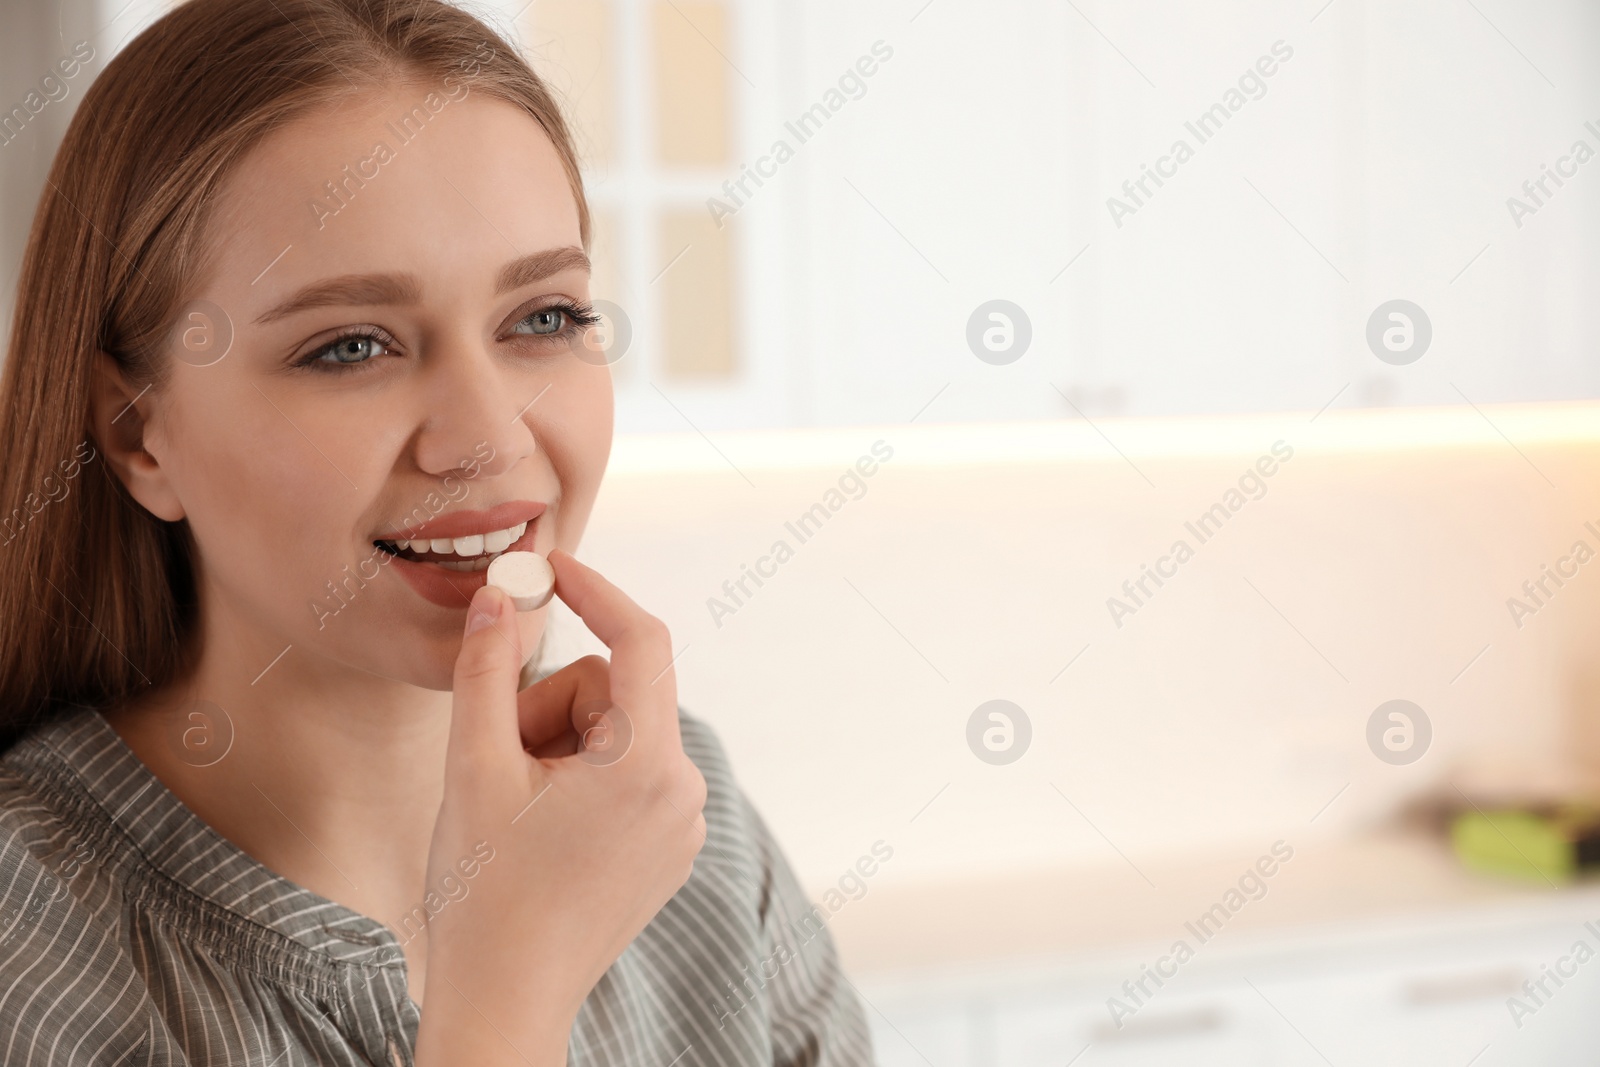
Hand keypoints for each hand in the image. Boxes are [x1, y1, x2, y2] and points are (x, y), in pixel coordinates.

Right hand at [414, 549, 706, 1065]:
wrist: (505, 1000)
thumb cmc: (484, 891)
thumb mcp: (471, 768)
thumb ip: (485, 670)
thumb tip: (496, 600)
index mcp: (646, 763)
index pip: (641, 639)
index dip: (596, 592)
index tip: (550, 569)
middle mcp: (683, 789)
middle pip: (615, 691)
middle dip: (550, 706)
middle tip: (499, 760)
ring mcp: (683, 824)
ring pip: (618, 734)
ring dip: (562, 746)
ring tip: (517, 808)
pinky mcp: (670, 849)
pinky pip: (630, 775)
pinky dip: (583, 779)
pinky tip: (543, 834)